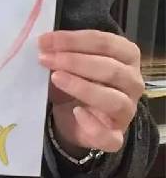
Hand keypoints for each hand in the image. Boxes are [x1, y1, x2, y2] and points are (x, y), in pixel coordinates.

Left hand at [38, 30, 143, 153]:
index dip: (73, 40)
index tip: (45, 40)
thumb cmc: (75, 77)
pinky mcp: (116, 137)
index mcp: (126, 55)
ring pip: (114, 101)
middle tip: (45, 58)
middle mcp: (133, 82)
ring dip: (82, 87)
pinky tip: (76, 113)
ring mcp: (127, 111)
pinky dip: (93, 125)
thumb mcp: (70, 59)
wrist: (71, 113)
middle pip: (111, 69)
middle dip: (74, 61)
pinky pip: (110, 137)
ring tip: (55, 78)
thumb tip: (44, 42)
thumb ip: (63, 49)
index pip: (105, 43)